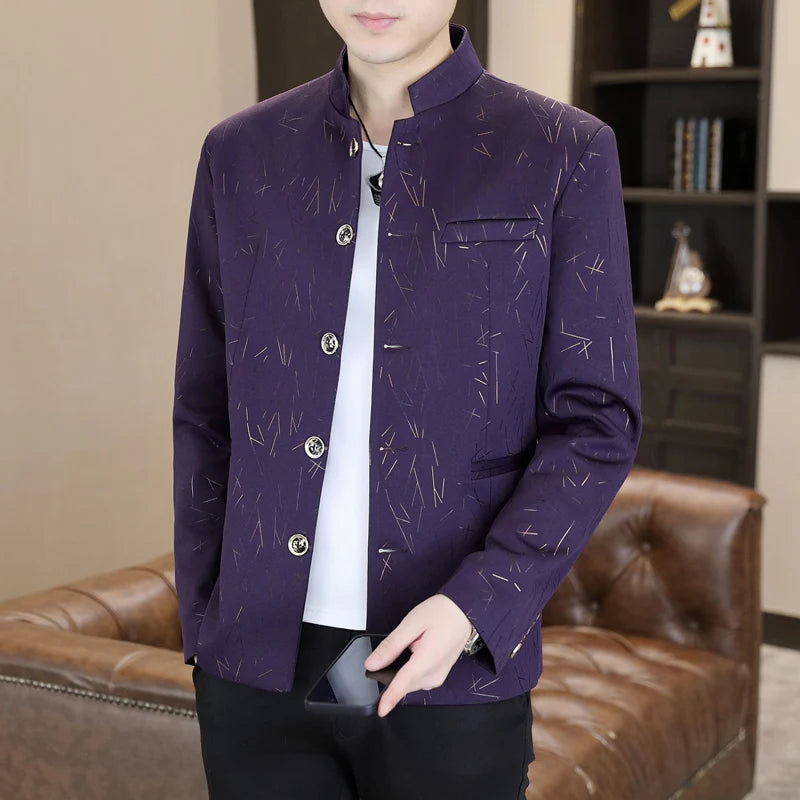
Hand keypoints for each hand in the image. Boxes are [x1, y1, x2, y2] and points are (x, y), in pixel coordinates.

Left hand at [363, 594, 472, 716]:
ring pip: (410, 684)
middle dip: (391, 676)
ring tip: (405, 649)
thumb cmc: (441, 614)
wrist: (464, 613)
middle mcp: (435, 674)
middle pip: (405, 684)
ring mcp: (438, 677)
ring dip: (400, 675)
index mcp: (428, 659)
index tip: (381, 710)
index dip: (390, 697)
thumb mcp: (411, 623)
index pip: (404, 683)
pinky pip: (417, 681)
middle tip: (389, 652)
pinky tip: (410, 657)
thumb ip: (391, 645)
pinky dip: (409, 673)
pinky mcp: (438, 676)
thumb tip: (372, 664)